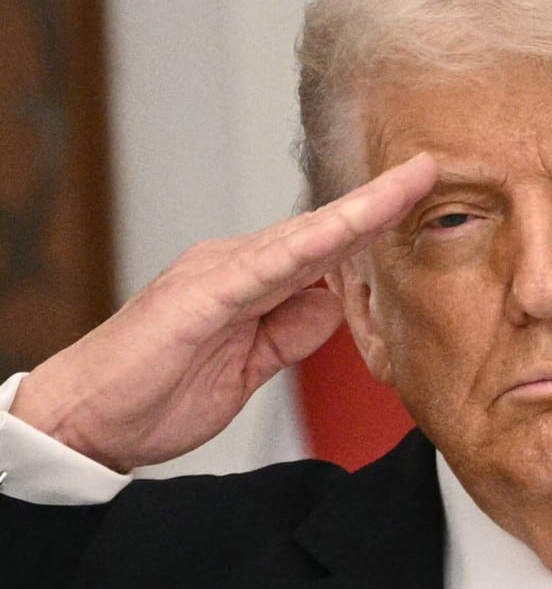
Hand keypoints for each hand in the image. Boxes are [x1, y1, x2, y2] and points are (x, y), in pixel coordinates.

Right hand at [11, 154, 437, 471]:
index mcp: (251, 282)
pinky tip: (343, 232)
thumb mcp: (250, 367)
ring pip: (302, 236)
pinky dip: (306, 247)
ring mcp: (217, 274)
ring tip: (408, 184)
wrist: (83, 419)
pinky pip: (263, 268)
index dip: (375, 222)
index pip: (326, 247)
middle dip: (380, 202)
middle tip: (431, 169)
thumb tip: (335, 307)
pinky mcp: (199, 297)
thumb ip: (292, 333)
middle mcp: (237, 265)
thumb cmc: (158, 392)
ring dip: (358, 211)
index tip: (423, 199)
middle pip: (323, 229)